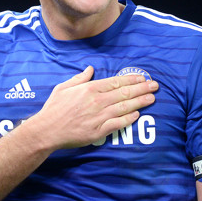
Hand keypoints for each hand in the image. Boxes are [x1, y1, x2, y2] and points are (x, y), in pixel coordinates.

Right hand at [27, 66, 157, 149]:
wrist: (47, 130)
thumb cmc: (54, 108)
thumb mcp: (64, 87)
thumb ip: (80, 78)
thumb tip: (90, 69)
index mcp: (89, 89)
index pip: (116, 82)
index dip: (132, 79)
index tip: (142, 77)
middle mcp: (97, 101)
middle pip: (124, 93)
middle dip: (142, 88)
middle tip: (155, 86)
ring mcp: (99, 117)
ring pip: (124, 107)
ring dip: (140, 102)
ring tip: (152, 98)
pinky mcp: (98, 131)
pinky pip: (118, 124)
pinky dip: (129, 119)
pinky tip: (137, 115)